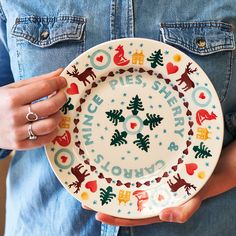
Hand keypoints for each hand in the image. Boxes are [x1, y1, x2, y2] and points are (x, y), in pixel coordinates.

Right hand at [0, 68, 66, 149]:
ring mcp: (17, 132)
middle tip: (62, 96)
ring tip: (56, 112)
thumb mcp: (14, 88)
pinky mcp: (20, 145)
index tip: (62, 81)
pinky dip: (53, 132)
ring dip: (58, 116)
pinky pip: (45, 139)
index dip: (58, 83)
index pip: (43, 88)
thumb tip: (60, 72)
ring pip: (50, 124)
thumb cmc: (0, 103)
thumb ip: (38, 81)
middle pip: (50, 106)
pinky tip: (51, 125)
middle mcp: (15, 116)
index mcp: (12, 98)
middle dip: (62, 98)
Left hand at [94, 141, 235, 225]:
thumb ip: (183, 211)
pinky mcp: (148, 171)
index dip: (115, 216)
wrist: (203, 170)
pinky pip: (132, 175)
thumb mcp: (193, 200)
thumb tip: (164, 216)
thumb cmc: (197, 187)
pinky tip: (110, 167)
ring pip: (124, 188)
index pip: (132, 215)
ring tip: (91, 182)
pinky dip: (120, 173)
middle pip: (123, 201)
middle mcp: (147, 196)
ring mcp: (146, 183)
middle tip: (85, 197)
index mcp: (154, 206)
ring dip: (109, 186)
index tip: (98, 213)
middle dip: (105, 201)